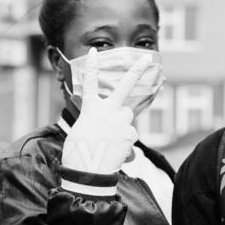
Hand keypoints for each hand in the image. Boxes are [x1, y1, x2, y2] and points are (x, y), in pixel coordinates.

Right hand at [61, 49, 142, 176]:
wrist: (88, 172)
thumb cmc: (78, 155)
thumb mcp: (81, 134)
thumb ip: (98, 126)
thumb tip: (116, 134)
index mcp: (91, 108)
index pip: (90, 83)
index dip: (93, 67)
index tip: (93, 52)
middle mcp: (108, 110)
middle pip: (126, 86)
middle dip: (137, 70)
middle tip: (147, 58)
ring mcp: (121, 120)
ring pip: (127, 121)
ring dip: (122, 131)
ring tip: (109, 147)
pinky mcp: (131, 134)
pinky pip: (130, 140)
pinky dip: (125, 149)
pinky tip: (116, 156)